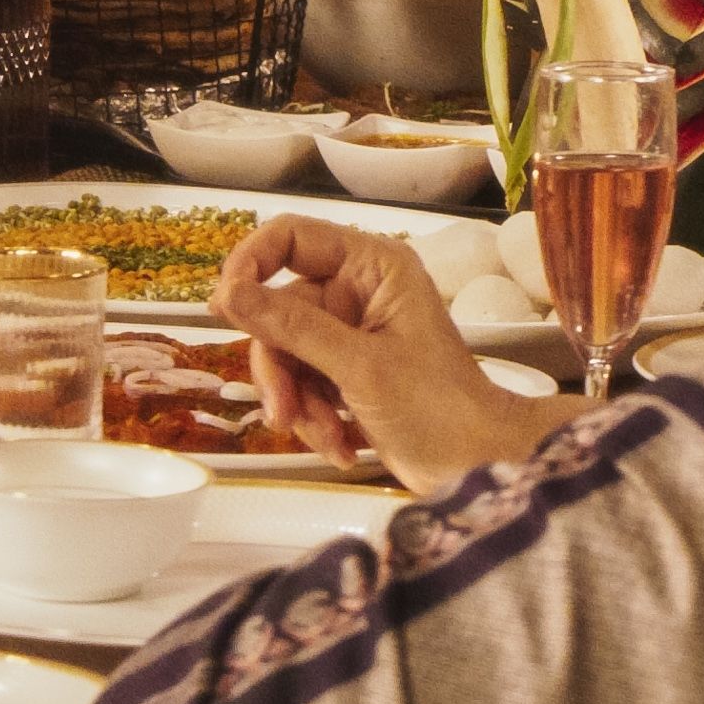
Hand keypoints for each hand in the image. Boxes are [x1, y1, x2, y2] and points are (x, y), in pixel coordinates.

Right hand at [209, 215, 571, 495]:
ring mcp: (353, 333)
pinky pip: (303, 384)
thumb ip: (291, 327)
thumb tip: (229, 294)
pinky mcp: (349, 372)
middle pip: (279, 310)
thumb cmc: (441, 410)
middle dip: (280, 368)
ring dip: (298, 403)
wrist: (479, 466)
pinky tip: (340, 445)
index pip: (291, 237)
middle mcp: (361, 291)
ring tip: (325, 437)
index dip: (250, 265)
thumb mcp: (359, 367)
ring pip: (287, 354)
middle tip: (284, 412)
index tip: (223, 306)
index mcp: (374, 267)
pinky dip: (313, 418)